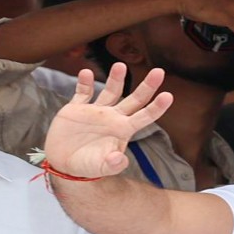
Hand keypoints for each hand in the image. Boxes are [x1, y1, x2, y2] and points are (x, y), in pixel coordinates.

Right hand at [43, 63, 172, 178]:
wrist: (64, 164)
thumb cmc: (88, 167)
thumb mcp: (101, 167)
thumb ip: (112, 164)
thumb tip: (119, 159)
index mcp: (123, 130)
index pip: (145, 116)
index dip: (157, 107)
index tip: (169, 95)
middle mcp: (113, 118)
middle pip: (135, 99)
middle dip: (147, 86)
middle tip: (159, 71)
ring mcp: (96, 111)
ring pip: (111, 91)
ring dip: (116, 78)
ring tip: (120, 65)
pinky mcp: (76, 109)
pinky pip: (82, 92)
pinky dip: (84, 83)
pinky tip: (86, 73)